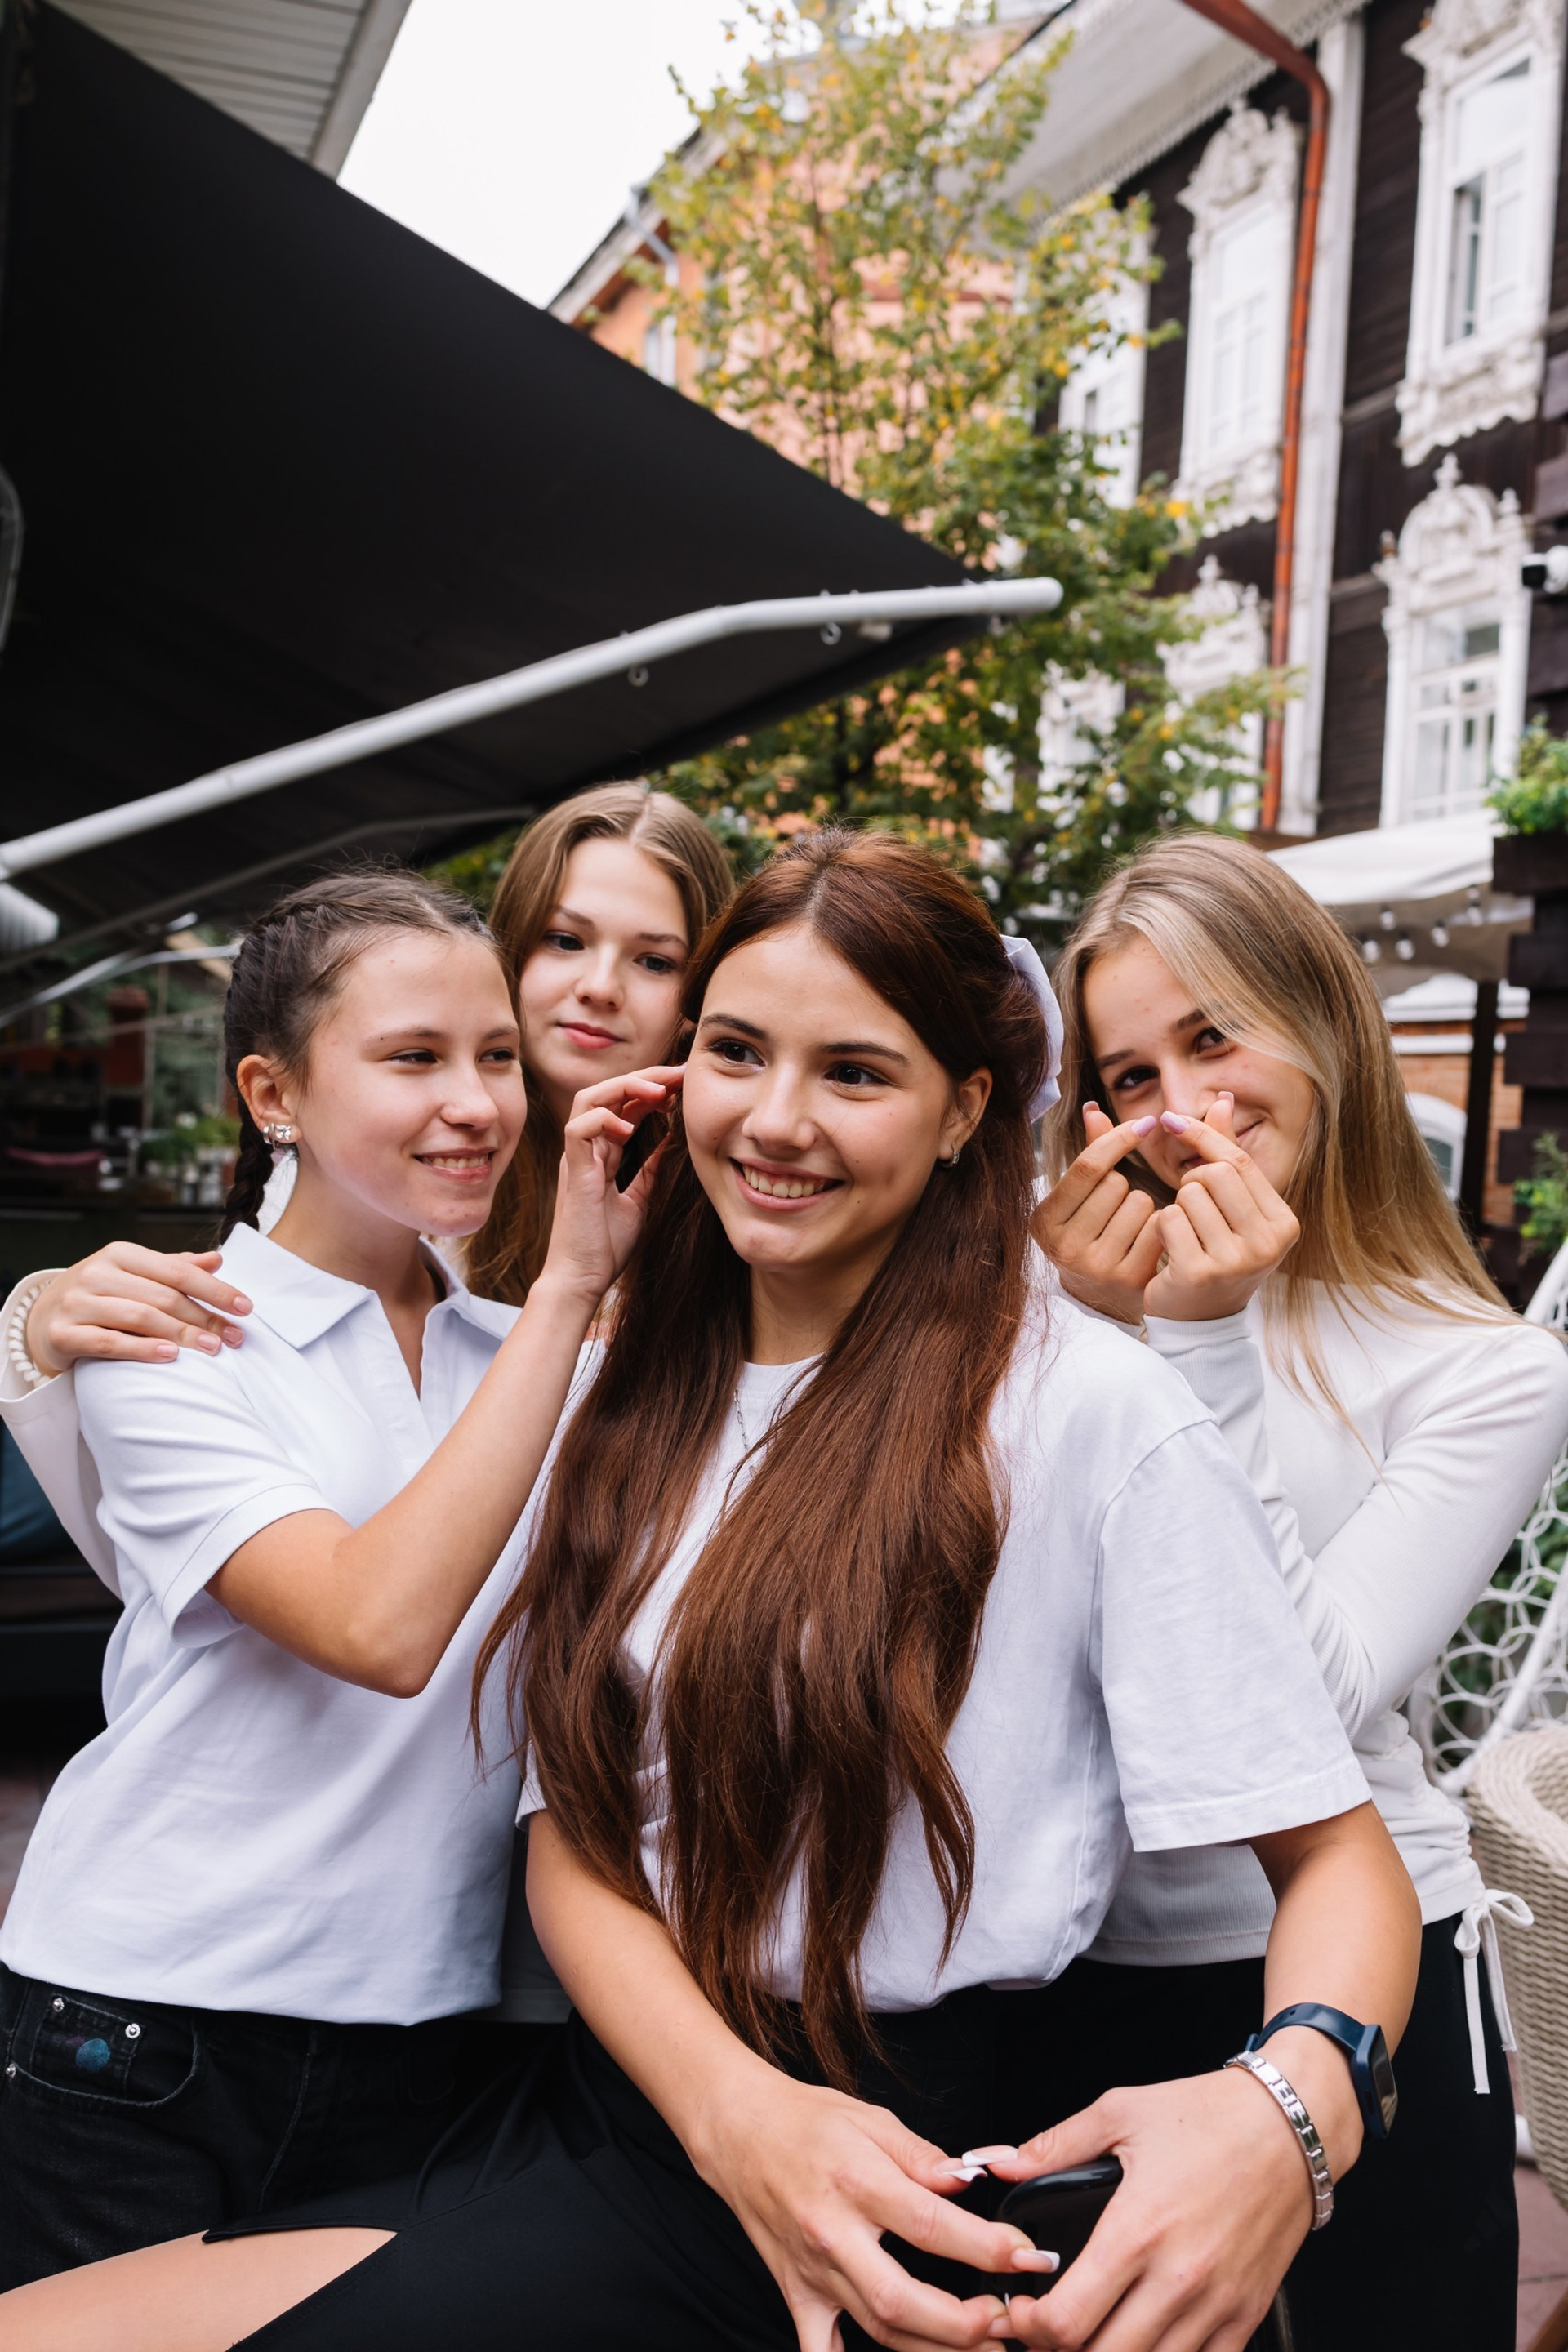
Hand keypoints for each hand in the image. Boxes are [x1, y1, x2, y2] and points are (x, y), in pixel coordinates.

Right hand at [24, 1245, 252, 1374]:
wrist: (44, 1316)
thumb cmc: (102, 1294)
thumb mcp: (135, 1274)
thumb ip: (175, 1267)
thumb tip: (218, 1259)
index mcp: (121, 1254)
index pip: (178, 1271)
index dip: (215, 1289)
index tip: (245, 1308)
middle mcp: (98, 1273)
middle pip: (163, 1297)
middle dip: (204, 1318)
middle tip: (233, 1337)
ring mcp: (77, 1302)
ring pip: (139, 1317)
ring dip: (180, 1334)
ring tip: (212, 1349)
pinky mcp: (63, 1333)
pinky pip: (108, 1342)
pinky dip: (141, 1349)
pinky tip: (170, 1356)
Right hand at [538, 1066, 684, 1307]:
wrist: (582, 1280)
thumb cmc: (605, 1247)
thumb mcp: (641, 1200)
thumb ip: (651, 1170)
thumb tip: (675, 1144)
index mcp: (602, 1154)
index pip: (624, 1105)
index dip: (653, 1088)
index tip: (684, 1084)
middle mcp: (587, 1149)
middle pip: (607, 1092)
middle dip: (644, 1077)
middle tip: (679, 1074)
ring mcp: (576, 1158)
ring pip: (588, 1099)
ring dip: (624, 1088)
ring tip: (658, 1091)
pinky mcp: (572, 1172)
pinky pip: (578, 1129)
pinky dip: (603, 1119)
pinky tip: (631, 1126)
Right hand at [691, 2062, 1048, 2351]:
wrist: (739, 2130)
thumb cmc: (808, 2121)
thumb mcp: (872, 2120)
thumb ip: (923, 2157)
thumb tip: (971, 2181)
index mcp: (857, 2181)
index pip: (931, 2225)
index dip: (986, 2248)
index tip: (1028, 2258)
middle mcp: (832, 2232)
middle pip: (902, 2298)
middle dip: (962, 2323)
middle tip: (1009, 2323)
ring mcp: (813, 2270)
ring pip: (876, 2327)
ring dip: (934, 2349)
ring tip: (983, 2350)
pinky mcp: (796, 2291)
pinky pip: (818, 2348)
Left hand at [979, 2067, 1314, 2350]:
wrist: (1291, 2125)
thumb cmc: (1209, 2114)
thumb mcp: (1121, 2111)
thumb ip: (1054, 2145)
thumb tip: (1001, 2165)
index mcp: (1138, 2230)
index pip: (1069, 2321)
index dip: (1030, 2328)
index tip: (1019, 2311)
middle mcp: (1178, 2279)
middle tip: (1046, 2330)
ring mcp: (1217, 2305)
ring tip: (1091, 2333)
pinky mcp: (1247, 2316)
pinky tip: (1144, 2341)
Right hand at [1034, 1109, 1163, 1325]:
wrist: (1100, 1300)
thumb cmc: (1089, 1235)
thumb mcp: (1077, 1199)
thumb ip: (1089, 1153)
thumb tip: (1092, 1106)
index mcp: (1043, 1221)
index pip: (1088, 1167)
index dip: (1118, 1138)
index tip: (1144, 1124)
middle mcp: (1065, 1247)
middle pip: (1116, 1183)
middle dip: (1124, 1186)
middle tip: (1115, 1210)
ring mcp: (1097, 1266)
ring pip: (1141, 1203)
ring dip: (1143, 1207)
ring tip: (1128, 1228)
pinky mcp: (1129, 1279)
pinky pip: (1159, 1227)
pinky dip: (1159, 1227)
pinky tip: (1146, 1242)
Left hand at [1144, 1096, 1298, 1322]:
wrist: (1199, 1320)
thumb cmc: (1216, 1254)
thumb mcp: (1231, 1207)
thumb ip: (1226, 1154)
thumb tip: (1222, 1097)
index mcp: (1284, 1223)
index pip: (1238, 1161)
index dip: (1201, 1136)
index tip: (1169, 1120)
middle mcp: (1268, 1243)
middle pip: (1213, 1174)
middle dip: (1190, 1184)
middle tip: (1191, 1212)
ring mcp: (1237, 1261)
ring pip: (1187, 1196)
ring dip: (1176, 1210)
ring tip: (1186, 1237)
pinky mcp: (1201, 1273)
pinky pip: (1168, 1220)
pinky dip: (1162, 1230)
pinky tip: (1172, 1252)